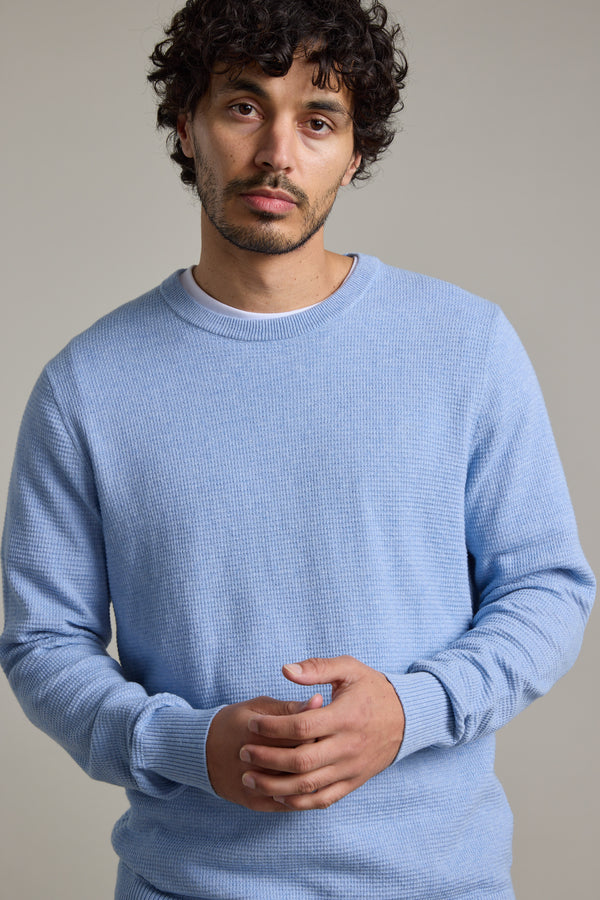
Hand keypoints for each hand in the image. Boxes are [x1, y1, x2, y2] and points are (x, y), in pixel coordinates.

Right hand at [206, 692, 322, 810]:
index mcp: (255, 733)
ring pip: (295, 786)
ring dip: (314, 776)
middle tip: (330, 746)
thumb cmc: (236, 723)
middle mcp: (253, 762)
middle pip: (300, 761)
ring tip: (322, 763)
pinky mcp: (254, 802)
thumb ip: (290, 707)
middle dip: (319, 754)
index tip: (329, 726)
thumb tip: (319, 701)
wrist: (201, 752)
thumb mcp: (259, 707)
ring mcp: (253, 786)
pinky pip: (287, 804)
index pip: (300, 735)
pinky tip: (312, 782)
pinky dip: (303, 795)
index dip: (320, 731)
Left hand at [239, 655, 404, 809]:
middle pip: (301, 761)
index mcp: (345, 716)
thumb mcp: (349, 669)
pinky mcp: (353, 782)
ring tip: (249, 778)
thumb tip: (285, 670)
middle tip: (243, 752)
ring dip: (274, 786)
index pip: (302, 726)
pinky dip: (298, 803)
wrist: (407, 718)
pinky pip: (323, 800)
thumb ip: (317, 668)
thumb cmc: (372, 689)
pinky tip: (277, 796)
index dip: (273, 727)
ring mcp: (350, 768)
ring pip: (308, 787)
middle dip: (266, 759)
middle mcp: (348, 746)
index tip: (252, 722)